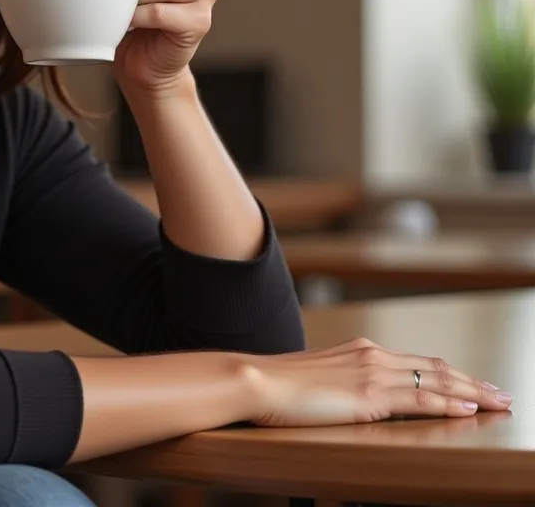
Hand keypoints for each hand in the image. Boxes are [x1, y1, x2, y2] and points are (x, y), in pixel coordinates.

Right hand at [240, 337, 511, 426]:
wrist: (257, 381)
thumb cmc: (280, 387)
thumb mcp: (322, 381)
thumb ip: (347, 385)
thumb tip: (360, 400)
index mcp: (361, 352)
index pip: (418, 363)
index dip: (451, 375)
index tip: (475, 386)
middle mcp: (371, 355)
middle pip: (435, 368)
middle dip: (472, 382)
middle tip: (502, 394)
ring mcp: (371, 372)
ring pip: (434, 380)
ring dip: (470, 392)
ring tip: (498, 402)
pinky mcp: (368, 393)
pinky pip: (418, 398)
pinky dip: (446, 403)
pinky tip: (466, 409)